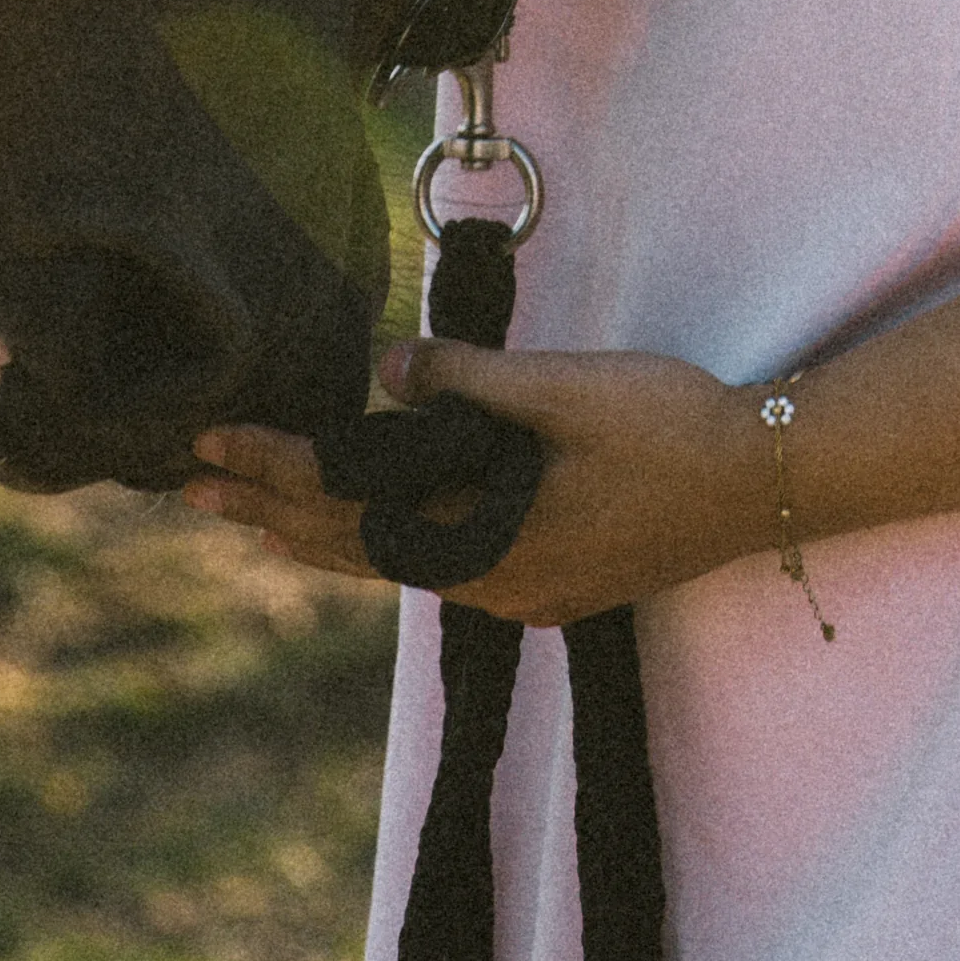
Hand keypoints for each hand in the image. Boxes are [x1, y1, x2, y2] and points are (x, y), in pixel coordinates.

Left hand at [187, 342, 775, 625]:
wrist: (767, 483)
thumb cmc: (673, 426)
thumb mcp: (569, 386)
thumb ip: (472, 380)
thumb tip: (384, 367)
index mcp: (486, 533)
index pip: (351, 503)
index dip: (276, 469)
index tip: (209, 445)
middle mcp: (492, 581)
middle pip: (357, 549)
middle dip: (273, 511)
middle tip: (192, 487)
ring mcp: (524, 593)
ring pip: (397, 564)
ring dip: (322, 533)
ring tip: (258, 514)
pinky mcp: (553, 587)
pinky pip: (443, 567)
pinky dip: (387, 544)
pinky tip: (371, 532)